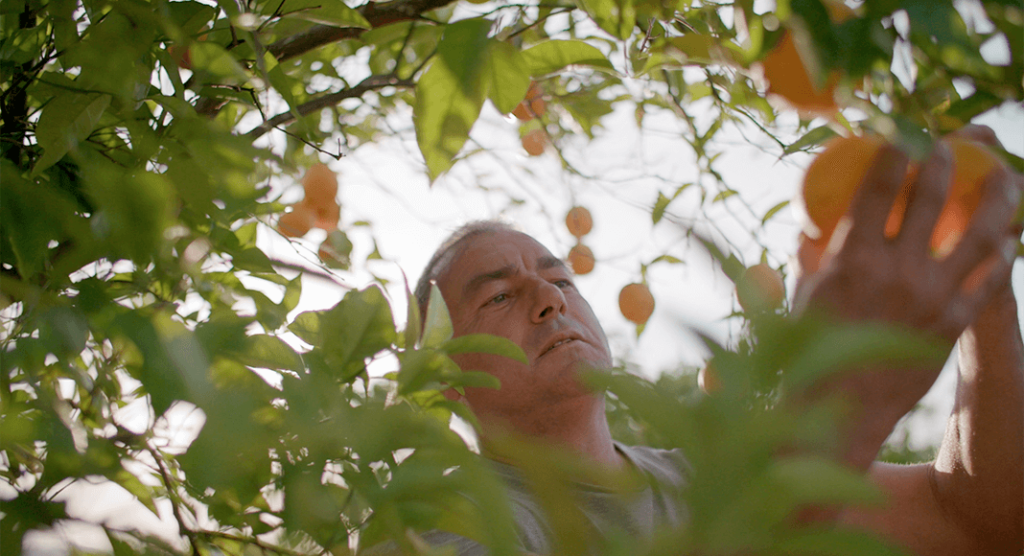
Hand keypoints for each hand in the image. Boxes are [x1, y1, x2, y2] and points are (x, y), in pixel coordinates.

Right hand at [790, 141, 1019, 454]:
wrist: (840, 408)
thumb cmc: (810, 348)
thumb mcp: (802, 293)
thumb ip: (811, 254)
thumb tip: (813, 224)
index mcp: (852, 258)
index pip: (879, 187)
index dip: (892, 152)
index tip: (899, 134)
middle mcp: (898, 271)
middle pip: (931, 198)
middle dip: (943, 161)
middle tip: (947, 146)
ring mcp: (932, 297)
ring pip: (979, 233)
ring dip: (995, 198)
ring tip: (1005, 176)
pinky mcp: (954, 323)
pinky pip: (988, 281)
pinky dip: (1000, 256)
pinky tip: (1006, 242)